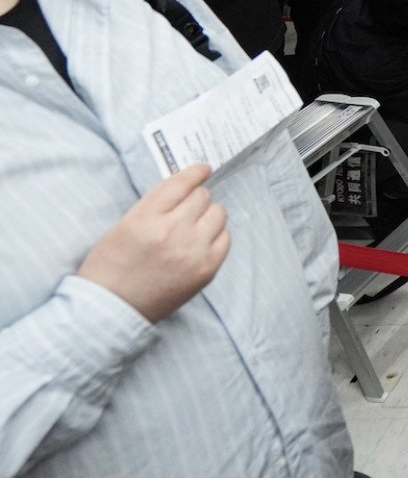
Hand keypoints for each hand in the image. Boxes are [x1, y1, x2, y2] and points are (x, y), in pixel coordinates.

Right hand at [77, 164, 230, 322]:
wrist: (109, 309)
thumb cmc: (110, 266)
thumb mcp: (123, 225)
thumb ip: (154, 205)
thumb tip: (185, 187)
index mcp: (145, 218)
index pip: (181, 182)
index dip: (195, 173)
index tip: (202, 170)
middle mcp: (172, 232)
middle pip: (202, 196)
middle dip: (195, 199)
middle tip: (186, 210)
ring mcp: (192, 252)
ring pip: (218, 213)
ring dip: (207, 216)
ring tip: (192, 228)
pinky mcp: (206, 270)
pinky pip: (225, 238)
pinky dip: (215, 237)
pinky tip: (199, 244)